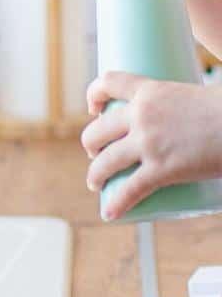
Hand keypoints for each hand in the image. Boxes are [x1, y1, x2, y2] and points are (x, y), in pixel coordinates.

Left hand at [82, 71, 221, 219]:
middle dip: (91, 145)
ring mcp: (149, 143)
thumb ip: (190, 104)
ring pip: (104, 163)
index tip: (94, 109)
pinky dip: (116, 204)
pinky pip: (128, 191)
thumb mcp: (204, 94)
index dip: (94, 95)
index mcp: (152, 91)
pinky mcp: (161, 169)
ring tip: (97, 183)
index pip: (108, 83)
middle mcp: (142, 115)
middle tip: (98, 154)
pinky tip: (110, 213)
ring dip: (95, 176)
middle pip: (97, 131)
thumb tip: (191, 117)